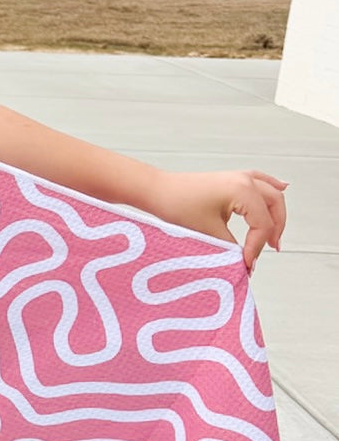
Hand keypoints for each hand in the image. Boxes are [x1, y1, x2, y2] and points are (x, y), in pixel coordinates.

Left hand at [148, 169, 288, 272]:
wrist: (157, 191)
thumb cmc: (178, 206)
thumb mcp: (208, 231)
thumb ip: (231, 246)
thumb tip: (244, 261)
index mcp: (242, 190)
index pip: (262, 224)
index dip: (257, 246)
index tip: (247, 264)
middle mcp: (246, 180)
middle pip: (275, 206)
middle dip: (274, 230)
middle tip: (270, 250)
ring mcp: (239, 176)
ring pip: (272, 194)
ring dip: (275, 214)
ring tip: (273, 236)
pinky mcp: (232, 178)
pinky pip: (261, 182)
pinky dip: (272, 190)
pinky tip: (282, 189)